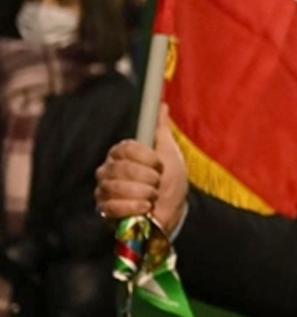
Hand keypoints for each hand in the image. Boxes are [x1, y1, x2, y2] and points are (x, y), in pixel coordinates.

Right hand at [95, 105, 188, 232]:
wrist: (173, 211)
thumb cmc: (170, 181)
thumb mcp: (169, 153)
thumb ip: (161, 130)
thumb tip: (162, 105)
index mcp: (122, 153)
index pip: (126, 148)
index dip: (147, 158)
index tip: (159, 165)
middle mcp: (108, 169)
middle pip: (122, 168)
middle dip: (148, 179)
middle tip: (157, 184)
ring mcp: (104, 190)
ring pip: (117, 187)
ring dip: (144, 194)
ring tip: (152, 197)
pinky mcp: (104, 211)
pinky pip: (112, 207)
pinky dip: (134, 208)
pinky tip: (145, 209)